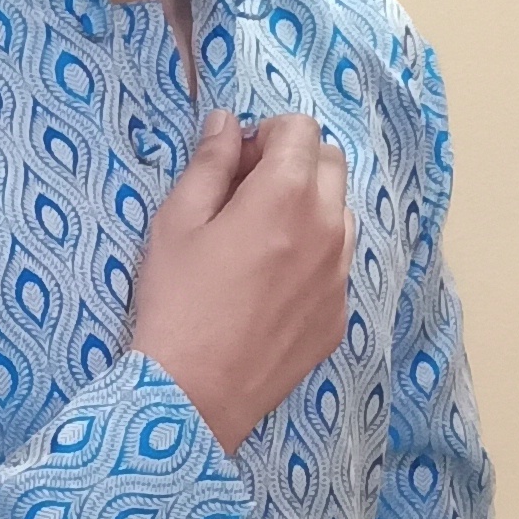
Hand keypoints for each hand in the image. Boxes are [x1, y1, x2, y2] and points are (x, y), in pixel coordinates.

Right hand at [127, 108, 353, 455]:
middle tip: (248, 195)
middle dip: (294, 163)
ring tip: (261, 242)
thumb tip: (226, 123)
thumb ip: (210, 163)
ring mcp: (339, 276)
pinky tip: (268, 287)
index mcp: (286, 194)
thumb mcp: (177, 221)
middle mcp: (327, 229)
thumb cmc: (177, 303)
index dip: (266, 135)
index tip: (239, 162)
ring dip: (309, 209)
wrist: (194, 395)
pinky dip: (312, 258)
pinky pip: (337, 266)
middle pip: (331, 164)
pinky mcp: (338, 316)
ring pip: (340, 214)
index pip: (301, 128)